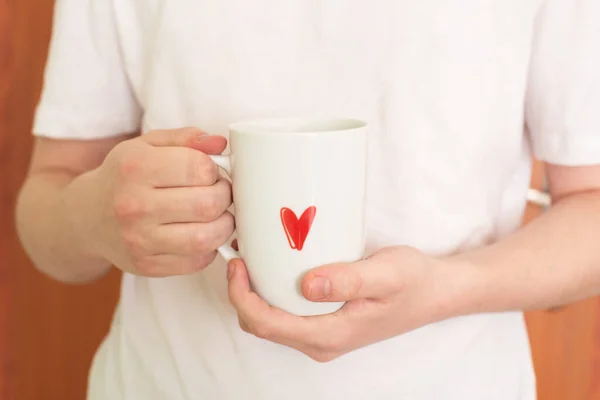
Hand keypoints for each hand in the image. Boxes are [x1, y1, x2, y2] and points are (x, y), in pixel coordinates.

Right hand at [67, 127, 233, 276]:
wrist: (87, 217)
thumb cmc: (125, 176)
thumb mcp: (147, 146)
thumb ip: (186, 138)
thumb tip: (219, 143)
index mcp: (135, 167)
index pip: (198, 168)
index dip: (214, 169)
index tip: (209, 172)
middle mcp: (133, 206)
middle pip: (207, 204)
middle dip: (224, 196)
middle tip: (219, 193)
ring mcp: (139, 240)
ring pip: (206, 237)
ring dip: (224, 225)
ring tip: (217, 215)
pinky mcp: (146, 266)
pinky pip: (197, 261)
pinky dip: (209, 248)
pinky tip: (200, 233)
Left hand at [227, 246, 474, 361]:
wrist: (434, 292)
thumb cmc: (413, 282)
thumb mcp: (385, 274)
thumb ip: (348, 280)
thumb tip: (308, 285)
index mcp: (330, 335)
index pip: (269, 325)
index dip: (242, 297)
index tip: (238, 265)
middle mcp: (322, 342)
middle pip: (263, 326)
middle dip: (241, 296)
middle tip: (240, 258)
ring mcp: (323, 335)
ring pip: (273, 323)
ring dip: (254, 295)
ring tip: (252, 260)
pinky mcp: (326, 324)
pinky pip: (287, 315)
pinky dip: (271, 295)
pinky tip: (274, 270)